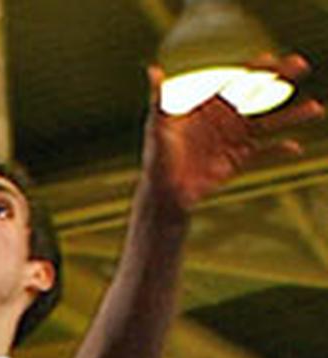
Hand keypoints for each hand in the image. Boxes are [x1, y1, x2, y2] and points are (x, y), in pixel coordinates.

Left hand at [141, 54, 323, 209]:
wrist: (164, 194)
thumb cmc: (156, 158)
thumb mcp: (157, 126)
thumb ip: (159, 98)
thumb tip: (153, 69)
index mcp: (205, 109)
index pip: (233, 83)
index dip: (252, 70)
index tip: (272, 56)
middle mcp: (222, 122)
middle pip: (257, 97)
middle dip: (279, 80)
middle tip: (303, 64)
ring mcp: (231, 142)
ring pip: (266, 124)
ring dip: (290, 116)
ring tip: (316, 108)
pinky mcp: (236, 163)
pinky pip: (262, 154)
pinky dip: (278, 151)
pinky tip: (296, 147)